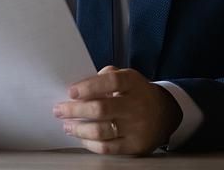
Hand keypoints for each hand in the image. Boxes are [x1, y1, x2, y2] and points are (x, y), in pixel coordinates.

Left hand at [53, 66, 181, 154]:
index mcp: (133, 83)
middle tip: (59, 110)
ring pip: (101, 131)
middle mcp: (136, 105)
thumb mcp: (126, 77)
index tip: (71, 92)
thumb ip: (105, 77)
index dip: (89, 86)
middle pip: (102, 109)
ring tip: (67, 125)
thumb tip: (79, 87)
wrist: (164, 113)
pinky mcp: (134, 146)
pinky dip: (90, 143)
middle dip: (75, 110)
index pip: (111, 82)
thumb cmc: (136, 93)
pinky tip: (81, 137)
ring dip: (79, 129)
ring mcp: (136, 128)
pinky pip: (107, 147)